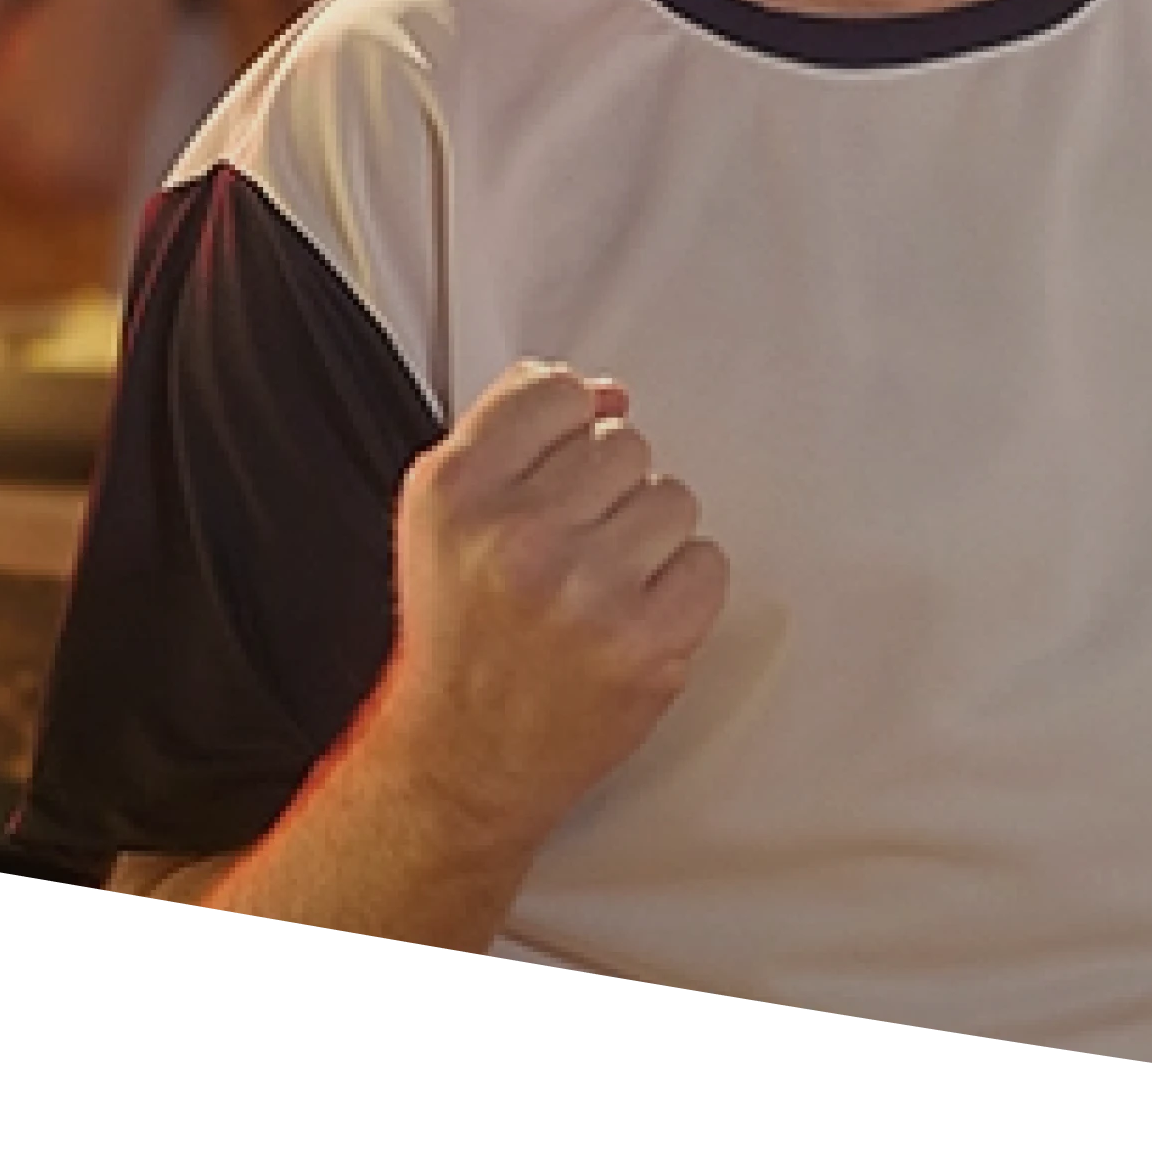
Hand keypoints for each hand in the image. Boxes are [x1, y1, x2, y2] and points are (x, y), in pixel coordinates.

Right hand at [378, 362, 731, 838]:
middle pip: (624, 443)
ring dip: (649, 540)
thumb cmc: (461, 634)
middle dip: (607, 493)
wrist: (465, 758)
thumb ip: (513, 431)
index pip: (557, 392)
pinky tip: (633, 617)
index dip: (569, 432)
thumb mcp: (443, 514)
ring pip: (673, 499)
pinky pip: (708, 563)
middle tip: (570, 553)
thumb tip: (608, 394)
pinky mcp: (645, 641)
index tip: (559, 474)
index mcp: (457, 490)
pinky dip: (681, 590)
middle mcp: (518, 534)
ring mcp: (586, 589)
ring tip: (600, 587)